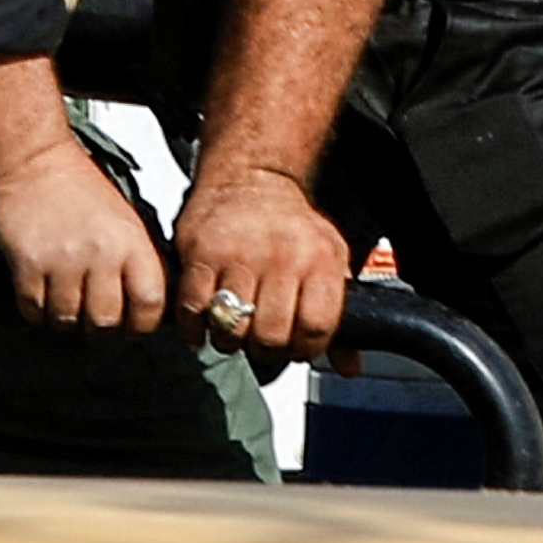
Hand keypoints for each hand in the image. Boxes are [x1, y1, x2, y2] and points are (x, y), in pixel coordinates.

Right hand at [0, 148, 166, 332]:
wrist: (35, 162)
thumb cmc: (81, 189)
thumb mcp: (127, 220)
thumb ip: (138, 262)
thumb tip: (148, 306)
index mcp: (132, 242)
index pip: (150, 303)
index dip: (142, 325)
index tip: (134, 328)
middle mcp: (100, 253)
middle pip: (105, 321)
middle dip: (100, 328)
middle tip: (93, 317)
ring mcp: (63, 260)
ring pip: (68, 320)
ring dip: (66, 319)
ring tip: (65, 300)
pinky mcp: (28, 263)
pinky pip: (34, 309)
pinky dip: (38, 310)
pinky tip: (42, 293)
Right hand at [170, 162, 355, 367]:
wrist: (252, 175)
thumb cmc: (293, 224)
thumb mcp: (330, 259)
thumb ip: (339, 314)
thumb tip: (349, 367)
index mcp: (320, 260)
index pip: (317, 328)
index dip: (306, 350)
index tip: (297, 349)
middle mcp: (282, 257)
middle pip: (272, 335)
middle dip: (266, 350)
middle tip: (261, 342)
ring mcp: (240, 255)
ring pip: (232, 328)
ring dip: (230, 341)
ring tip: (233, 332)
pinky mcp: (201, 253)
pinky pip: (193, 308)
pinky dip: (194, 328)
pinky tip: (200, 329)